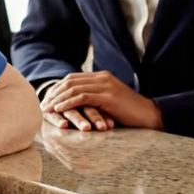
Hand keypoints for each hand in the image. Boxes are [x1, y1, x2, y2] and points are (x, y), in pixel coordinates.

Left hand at [42, 72, 163, 131]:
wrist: (150, 116)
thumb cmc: (130, 114)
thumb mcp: (109, 103)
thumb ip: (95, 100)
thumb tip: (78, 107)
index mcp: (102, 77)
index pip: (73, 78)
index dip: (57, 88)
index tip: (46, 99)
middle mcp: (102, 77)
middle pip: (70, 81)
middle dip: (54, 92)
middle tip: (42, 104)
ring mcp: (105, 86)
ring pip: (73, 88)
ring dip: (57, 98)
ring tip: (47, 108)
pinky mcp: (108, 96)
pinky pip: (82, 97)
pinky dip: (68, 103)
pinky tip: (59, 109)